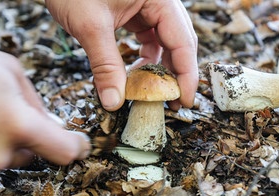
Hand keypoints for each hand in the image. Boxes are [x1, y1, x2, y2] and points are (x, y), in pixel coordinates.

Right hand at [0, 41, 90, 179]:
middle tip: (15, 114)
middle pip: (34, 154)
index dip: (76, 146)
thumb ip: (37, 106)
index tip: (80, 144)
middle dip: (32, 138)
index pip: (64, 151)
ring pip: (9, 157)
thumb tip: (50, 124)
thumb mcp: (14, 74)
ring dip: (7, 142)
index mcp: (19, 126)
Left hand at [45, 0, 198, 110]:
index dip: (186, 74)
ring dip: (158, 68)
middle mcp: (158, 2)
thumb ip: (105, 65)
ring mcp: (147, 7)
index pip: (183, 41)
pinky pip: (148, 39)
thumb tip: (114, 101)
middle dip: (176, 74)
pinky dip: (144, 59)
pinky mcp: (135, 13)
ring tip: (152, 92)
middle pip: (178, 43)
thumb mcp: (91, 26)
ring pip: (163, 43)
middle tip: (172, 102)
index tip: (185, 100)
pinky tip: (136, 74)